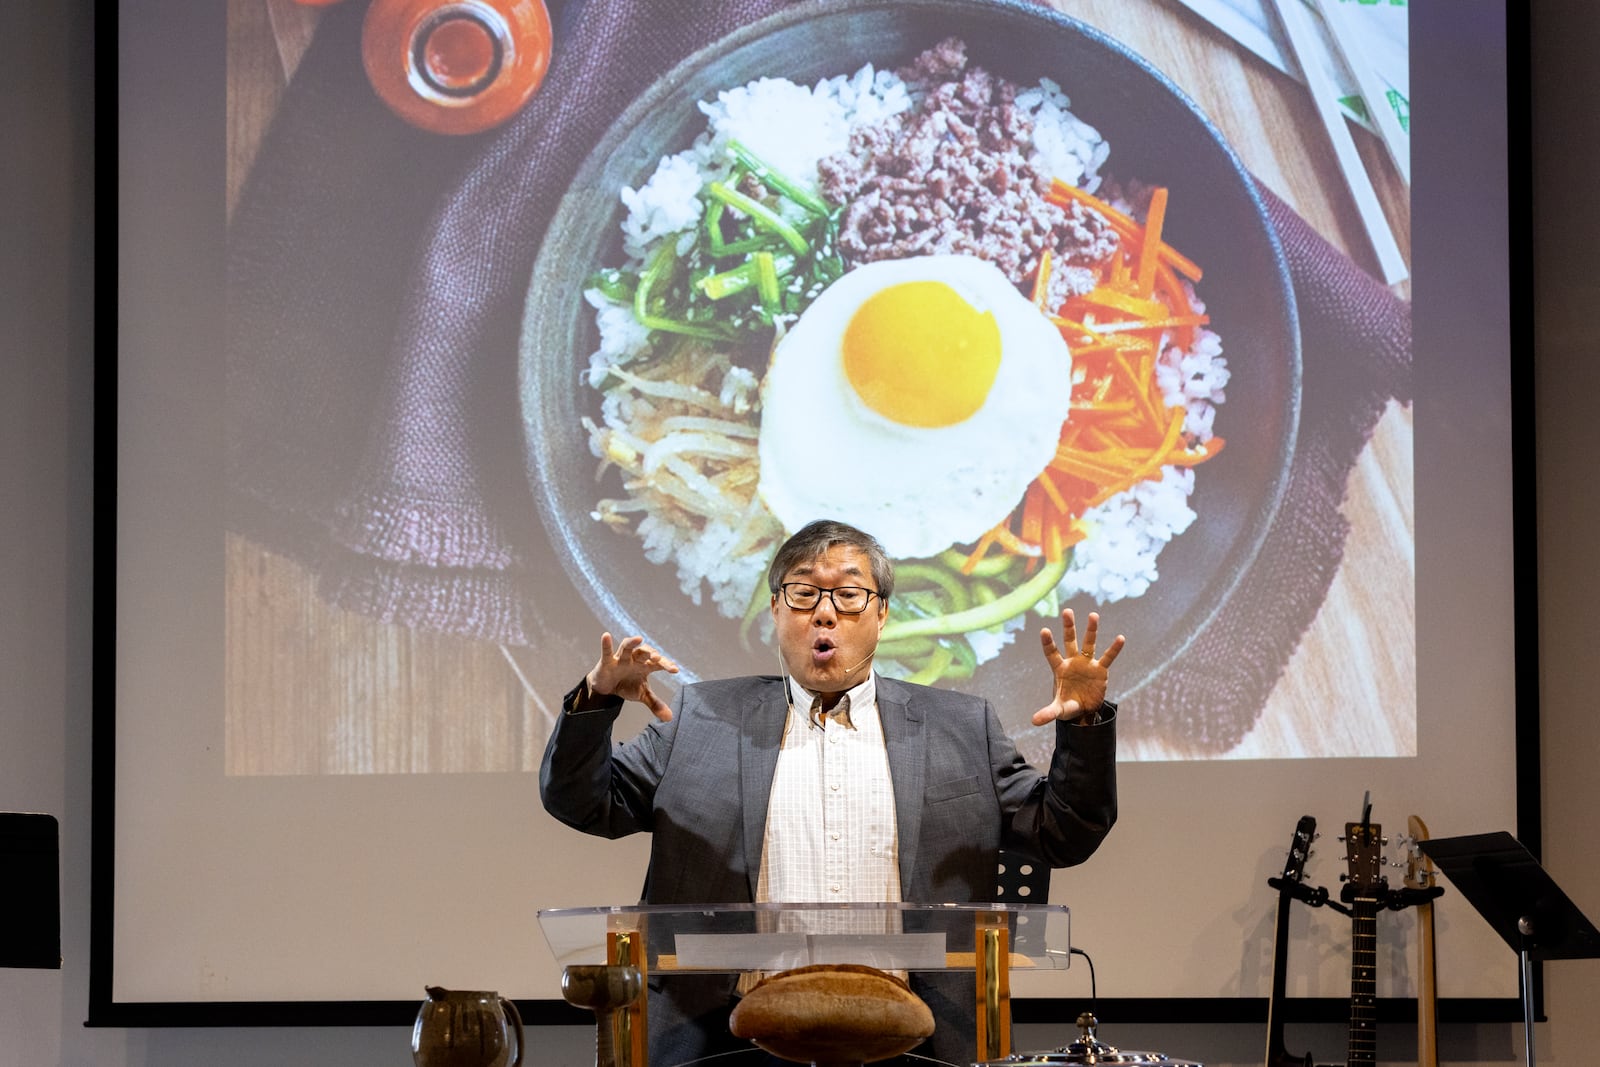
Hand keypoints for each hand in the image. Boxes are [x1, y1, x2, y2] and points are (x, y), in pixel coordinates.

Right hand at [589, 632, 678, 721]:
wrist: (607, 688)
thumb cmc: (627, 685)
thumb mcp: (642, 695)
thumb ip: (655, 704)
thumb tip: (670, 717)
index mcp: (645, 665)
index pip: (658, 663)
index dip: (666, 665)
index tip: (675, 670)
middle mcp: (635, 659)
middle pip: (645, 652)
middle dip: (651, 653)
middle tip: (657, 658)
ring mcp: (621, 659)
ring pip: (627, 647)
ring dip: (632, 643)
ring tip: (639, 639)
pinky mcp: (607, 661)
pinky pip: (607, 652)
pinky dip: (606, 645)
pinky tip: (605, 636)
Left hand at [1031, 608, 1123, 725]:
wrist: (1085, 709)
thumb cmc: (1068, 705)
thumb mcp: (1058, 710)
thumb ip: (1048, 713)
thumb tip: (1033, 721)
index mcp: (1059, 669)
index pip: (1051, 653)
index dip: (1048, 643)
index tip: (1044, 630)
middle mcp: (1072, 662)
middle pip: (1069, 641)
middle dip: (1068, 627)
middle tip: (1067, 611)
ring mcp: (1087, 664)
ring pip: (1088, 644)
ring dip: (1091, 630)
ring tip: (1093, 615)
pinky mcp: (1100, 669)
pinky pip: (1107, 657)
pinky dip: (1114, 649)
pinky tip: (1120, 638)